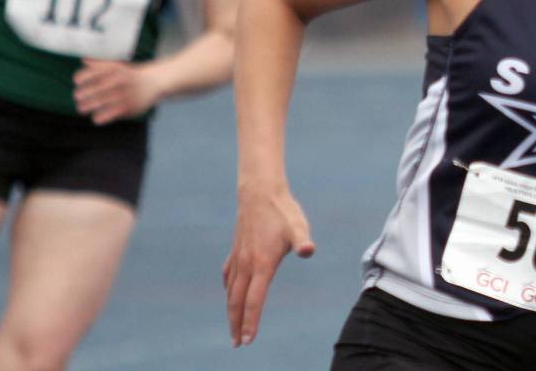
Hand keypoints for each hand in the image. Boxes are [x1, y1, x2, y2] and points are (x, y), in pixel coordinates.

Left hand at [73, 59, 160, 123]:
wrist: (154, 82)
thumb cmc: (132, 75)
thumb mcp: (118, 65)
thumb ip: (100, 64)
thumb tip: (84, 60)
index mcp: (115, 69)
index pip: (95, 71)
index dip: (83, 76)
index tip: (76, 81)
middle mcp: (119, 80)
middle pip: (96, 87)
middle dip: (83, 93)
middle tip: (77, 97)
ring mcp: (124, 93)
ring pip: (102, 101)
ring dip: (89, 105)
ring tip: (81, 108)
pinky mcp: (129, 106)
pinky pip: (111, 113)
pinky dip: (101, 117)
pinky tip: (96, 118)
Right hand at [224, 186, 314, 346]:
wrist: (260, 190)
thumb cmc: (282, 210)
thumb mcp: (297, 225)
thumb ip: (302, 239)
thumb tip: (308, 249)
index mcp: (261, 263)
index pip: (254, 299)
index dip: (250, 321)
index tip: (247, 340)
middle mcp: (246, 263)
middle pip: (237, 300)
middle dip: (236, 323)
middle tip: (237, 343)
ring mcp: (239, 256)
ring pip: (230, 290)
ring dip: (230, 310)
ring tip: (232, 327)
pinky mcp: (236, 249)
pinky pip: (228, 274)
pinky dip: (227, 288)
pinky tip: (228, 293)